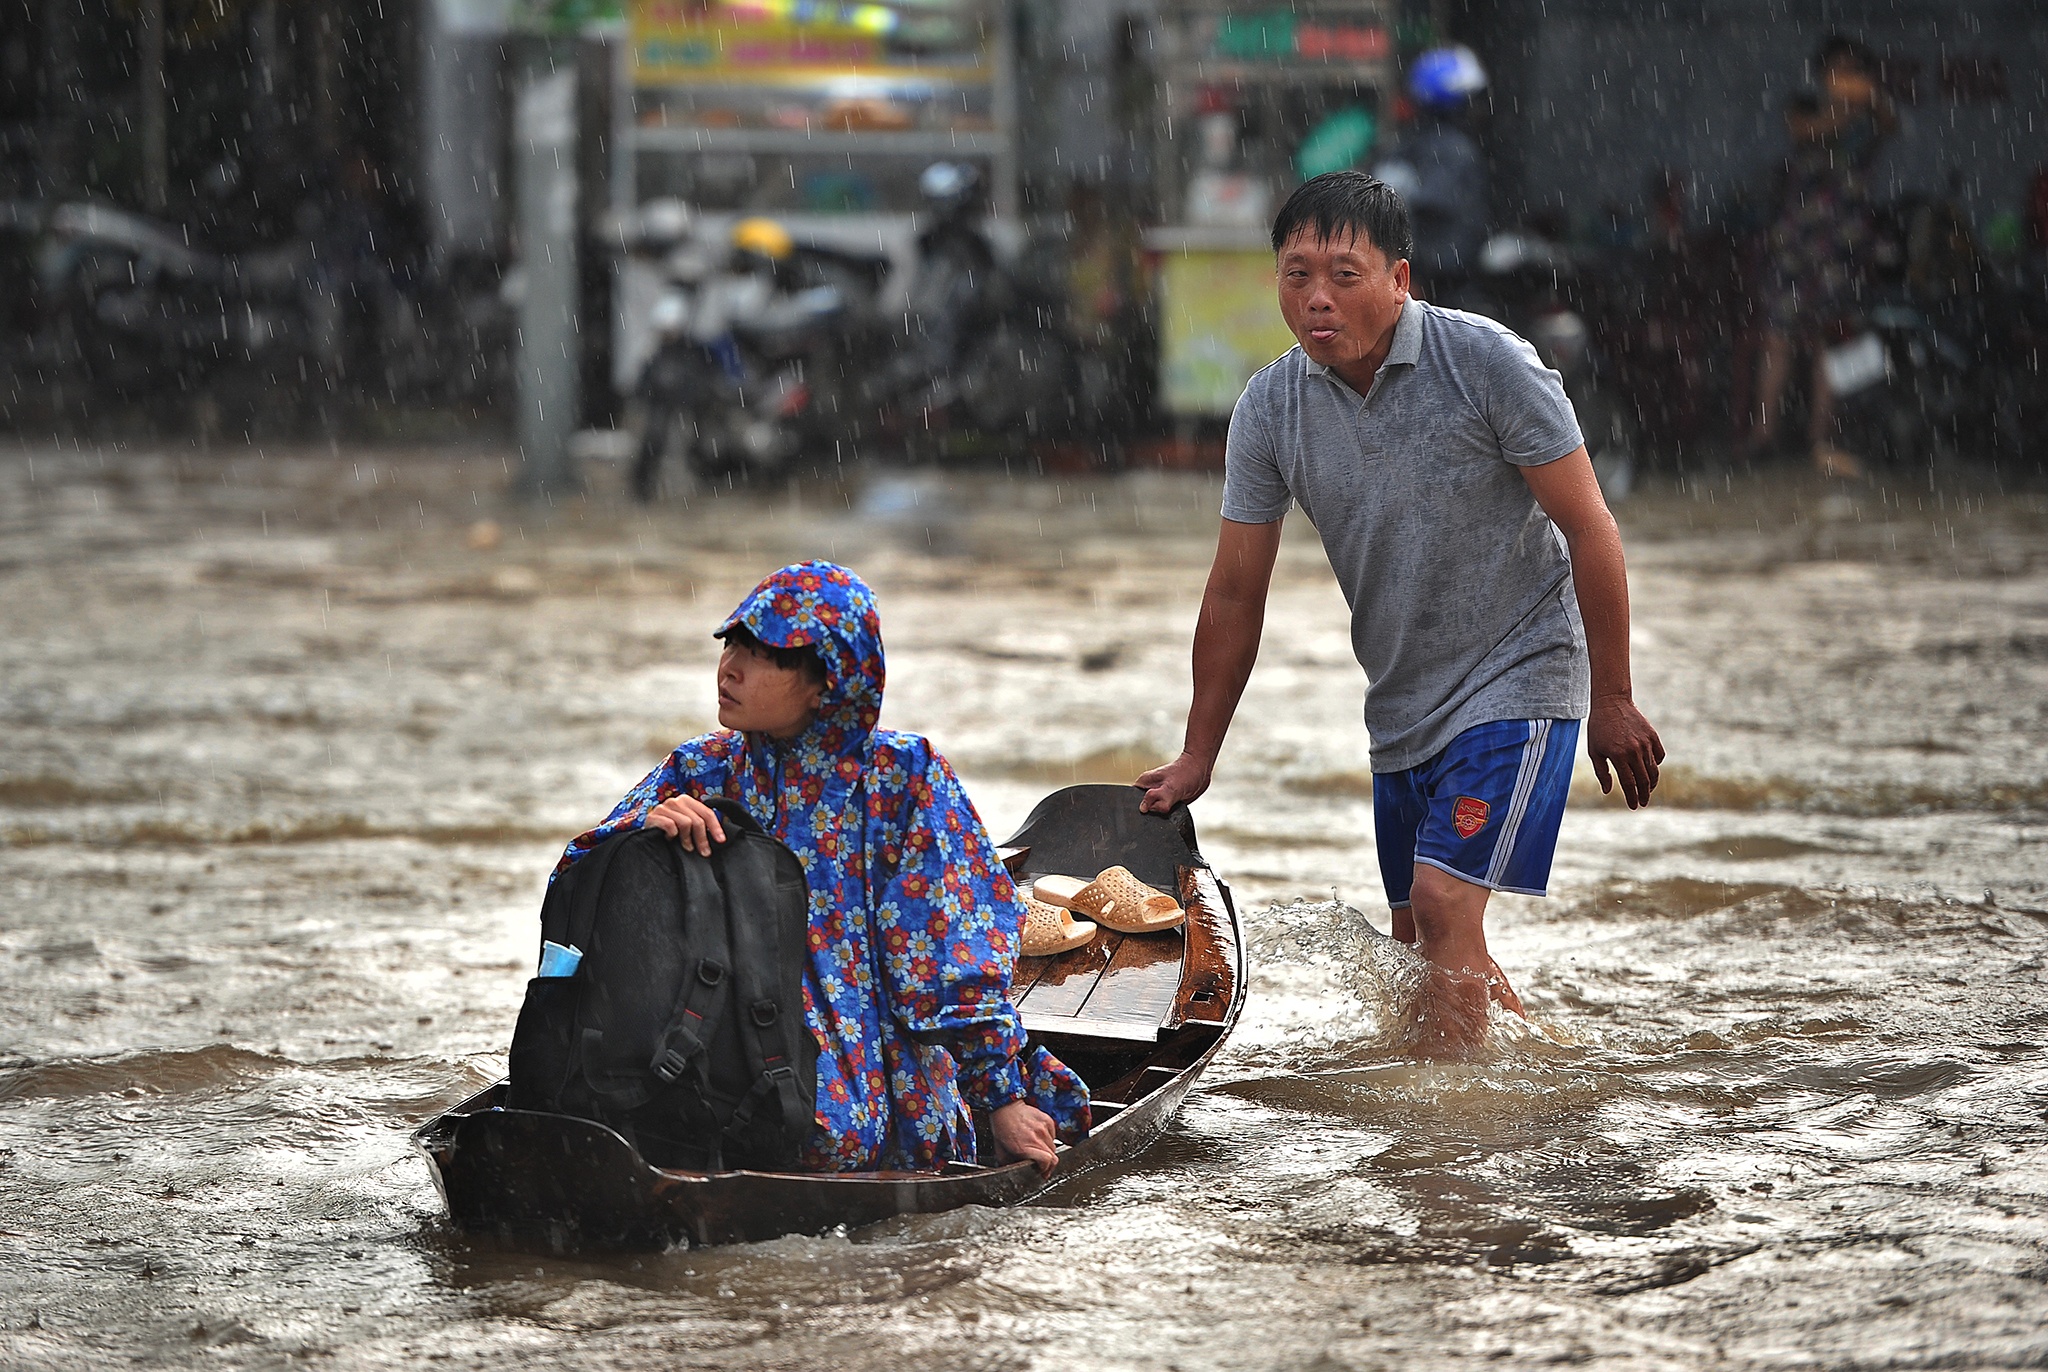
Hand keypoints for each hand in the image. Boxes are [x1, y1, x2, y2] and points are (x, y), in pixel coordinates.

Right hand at [643, 793, 726, 855]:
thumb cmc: (669, 832)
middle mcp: (675, 801)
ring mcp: (663, 807)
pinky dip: (673, 835)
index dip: (716, 827)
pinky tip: (670, 839)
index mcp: (687, 801)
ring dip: (687, 839)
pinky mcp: (653, 816)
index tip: (721, 841)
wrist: (647, 835)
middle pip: (697, 820)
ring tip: (686, 847)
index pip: (707, 813)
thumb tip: (718, 838)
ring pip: (686, 823)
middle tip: (704, 852)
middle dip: (703, 839)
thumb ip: (700, 826)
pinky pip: (670, 826)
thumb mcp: (687, 826)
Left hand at [989, 1101, 1057, 1175]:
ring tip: (1038, 1150)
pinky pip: (1053, 1135)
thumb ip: (1009, 1163)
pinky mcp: (1047, 1120)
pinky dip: (1048, 1139)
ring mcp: (1043, 1128)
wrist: (1005, 1107)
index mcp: (1025, 1147)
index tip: (1042, 1172)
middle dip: (1048, 1164)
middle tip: (1041, 1165)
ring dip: (1048, 1151)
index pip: (1047, 1161)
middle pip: (1053, 1157)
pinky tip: (1039, 1138)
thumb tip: (1011, 1174)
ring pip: (1053, 1147)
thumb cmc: (1002, 1127)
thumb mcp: (1001, 1151)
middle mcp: (1036, 1138)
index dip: (1046, 1169)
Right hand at [1135, 751, 1211, 815]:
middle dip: (1152, 814)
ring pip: (1154, 813)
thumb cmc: (1186, 772)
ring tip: (1173, 807)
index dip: (1138, 812)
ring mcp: (1157, 797)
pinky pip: (1164, 813)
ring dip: (1162, 815)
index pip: (1131, 802)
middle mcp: (1148, 791)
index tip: (1151, 813)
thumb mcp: (1170, 786)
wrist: (1201, 769)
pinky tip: (1176, 810)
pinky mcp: (1167, 802)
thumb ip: (1156, 797)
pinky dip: (1169, 815)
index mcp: (1142, 784)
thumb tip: (1143, 808)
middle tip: (1167, 808)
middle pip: (1143, 810)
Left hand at [1587, 694, 1663, 809]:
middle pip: (1644, 780)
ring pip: (1653, 769)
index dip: (1632, 797)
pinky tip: (1651, 770)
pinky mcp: (1652, 736)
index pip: (1629, 783)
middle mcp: (1634, 750)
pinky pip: (1659, 756)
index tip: (1634, 806)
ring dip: (1651, 783)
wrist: (1611, 703)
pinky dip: (1657, 765)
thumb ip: (1602, 772)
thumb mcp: (1595, 751)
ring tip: (1647, 790)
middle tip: (1643, 803)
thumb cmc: (1598, 728)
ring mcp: (1645, 743)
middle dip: (1644, 795)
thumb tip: (1608, 791)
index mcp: (1618, 756)